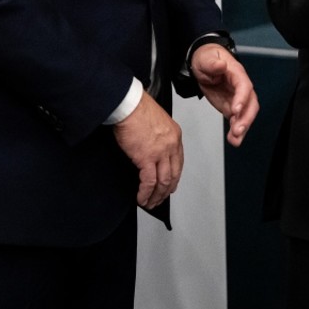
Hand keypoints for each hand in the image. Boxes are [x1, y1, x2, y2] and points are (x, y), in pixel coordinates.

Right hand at [112, 91, 182, 208]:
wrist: (129, 105)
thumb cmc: (137, 109)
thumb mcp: (156, 122)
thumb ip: (158, 137)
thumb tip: (151, 151)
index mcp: (175, 136)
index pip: (179, 162)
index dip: (174, 177)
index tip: (171, 185)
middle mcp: (171, 145)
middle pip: (174, 174)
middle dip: (167, 190)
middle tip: (160, 199)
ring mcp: (161, 152)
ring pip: (164, 181)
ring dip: (157, 195)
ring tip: (150, 203)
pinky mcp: (147, 158)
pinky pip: (149, 181)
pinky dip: (145, 192)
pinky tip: (141, 198)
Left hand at [191, 43, 258, 145]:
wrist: (203, 65)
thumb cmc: (208, 58)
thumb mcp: (207, 58)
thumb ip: (213, 63)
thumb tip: (221, 65)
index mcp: (237, 73)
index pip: (244, 86)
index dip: (242, 98)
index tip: (236, 109)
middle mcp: (241, 88)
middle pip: (251, 103)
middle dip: (246, 118)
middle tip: (238, 130)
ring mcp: (237, 99)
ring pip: (246, 114)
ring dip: (242, 128)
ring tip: (235, 139)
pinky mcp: (231, 107)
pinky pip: (237, 120)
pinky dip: (236, 131)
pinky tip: (233, 140)